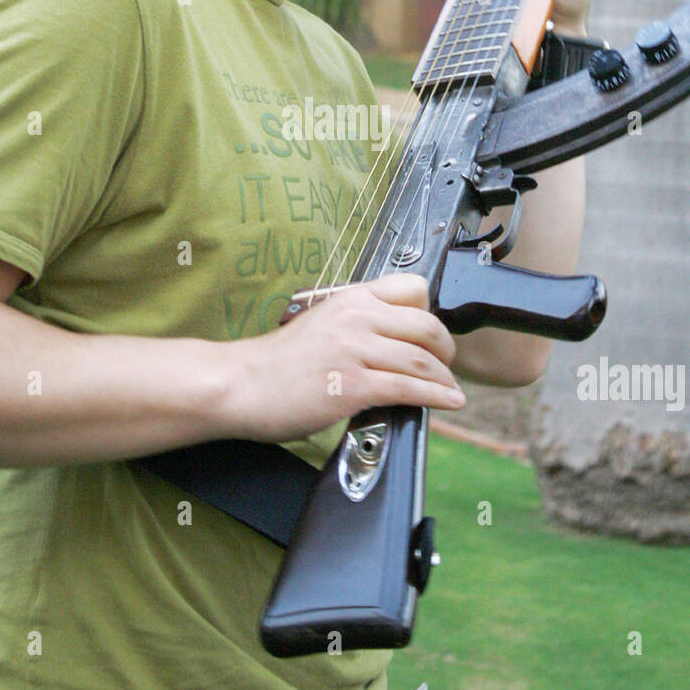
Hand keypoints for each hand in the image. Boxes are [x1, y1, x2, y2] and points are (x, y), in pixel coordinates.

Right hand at [223, 273, 464, 443]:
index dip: (431, 312)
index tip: (432, 335)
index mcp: (350, 298)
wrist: (240, 384)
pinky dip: (437, 396)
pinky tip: (449, 402)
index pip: (413, 287)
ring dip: (444, 378)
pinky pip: (410, 388)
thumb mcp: (320, 324)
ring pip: (423, 359)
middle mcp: (357, 317)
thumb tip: (391, 343)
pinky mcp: (353, 384)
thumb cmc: (276, 363)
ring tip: (449, 389)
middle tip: (446, 365)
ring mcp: (356, 350)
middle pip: (427, 325)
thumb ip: (356, 325)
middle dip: (446, 349)